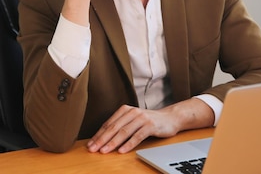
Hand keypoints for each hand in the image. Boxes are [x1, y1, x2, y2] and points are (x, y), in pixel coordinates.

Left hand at [87, 99, 213, 153]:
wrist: (169, 118)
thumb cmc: (148, 121)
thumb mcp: (132, 120)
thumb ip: (120, 126)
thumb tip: (102, 139)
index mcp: (124, 110)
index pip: (108, 124)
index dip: (98, 135)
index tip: (90, 145)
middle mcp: (132, 112)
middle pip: (114, 128)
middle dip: (102, 139)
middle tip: (93, 149)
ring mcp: (141, 118)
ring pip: (124, 131)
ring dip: (113, 142)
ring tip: (104, 151)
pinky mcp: (150, 125)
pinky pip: (137, 136)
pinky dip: (129, 144)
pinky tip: (122, 150)